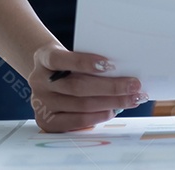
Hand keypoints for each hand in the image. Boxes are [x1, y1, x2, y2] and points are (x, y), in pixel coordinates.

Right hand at [27, 44, 147, 131]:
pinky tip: (113, 111)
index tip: (110, 64)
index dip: (84, 62)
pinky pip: (75, 122)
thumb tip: (125, 70)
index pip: (61, 59)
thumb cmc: (69, 62)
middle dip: (111, 87)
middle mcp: (39, 81)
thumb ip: (91, 60)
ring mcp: (40, 102)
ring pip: (80, 105)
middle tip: (135, 85)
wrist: (47, 74)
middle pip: (77, 86)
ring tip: (132, 99)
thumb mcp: (74, 53)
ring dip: (111, 103)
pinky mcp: (46, 121)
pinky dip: (97, 116)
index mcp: (44, 58)